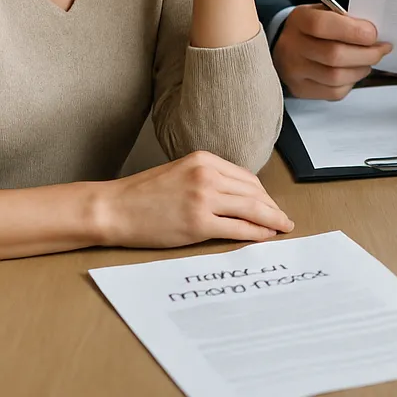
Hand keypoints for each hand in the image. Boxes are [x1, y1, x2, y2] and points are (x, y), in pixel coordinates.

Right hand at [96, 151, 293, 247]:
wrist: (113, 208)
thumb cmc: (143, 194)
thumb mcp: (181, 172)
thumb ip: (210, 178)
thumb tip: (240, 195)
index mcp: (205, 159)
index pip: (246, 177)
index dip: (263, 193)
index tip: (271, 204)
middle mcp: (208, 175)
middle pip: (253, 191)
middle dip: (272, 207)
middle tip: (283, 218)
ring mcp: (204, 198)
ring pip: (251, 208)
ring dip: (271, 219)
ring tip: (281, 227)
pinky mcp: (198, 222)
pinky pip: (237, 228)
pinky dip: (256, 233)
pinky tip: (265, 236)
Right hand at [273, 3, 391, 99]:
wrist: (287, 43)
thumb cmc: (313, 27)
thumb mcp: (325, 11)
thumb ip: (346, 19)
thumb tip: (374, 34)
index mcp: (300, 20)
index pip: (323, 26)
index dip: (354, 31)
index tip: (373, 34)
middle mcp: (293, 47)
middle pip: (334, 55)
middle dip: (366, 54)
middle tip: (381, 49)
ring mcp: (295, 71)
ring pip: (336, 77)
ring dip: (361, 69)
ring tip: (368, 61)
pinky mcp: (301, 89)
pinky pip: (334, 92)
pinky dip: (350, 83)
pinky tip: (353, 72)